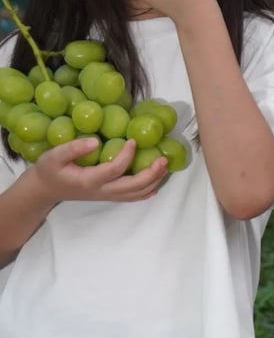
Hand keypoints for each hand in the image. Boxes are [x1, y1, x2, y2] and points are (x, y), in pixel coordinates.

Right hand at [31, 137, 167, 203]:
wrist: (45, 189)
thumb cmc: (50, 170)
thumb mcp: (54, 156)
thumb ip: (73, 148)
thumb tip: (96, 140)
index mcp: (89, 180)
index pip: (114, 170)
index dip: (126, 155)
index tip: (132, 140)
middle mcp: (101, 191)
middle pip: (132, 187)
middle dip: (151, 174)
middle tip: (163, 159)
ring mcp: (106, 195)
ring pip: (135, 194)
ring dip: (153, 181)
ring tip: (164, 166)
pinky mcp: (109, 195)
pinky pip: (131, 197)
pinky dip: (146, 190)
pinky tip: (157, 181)